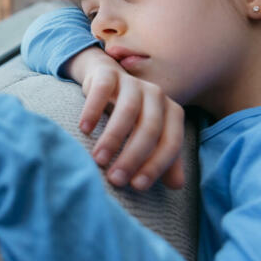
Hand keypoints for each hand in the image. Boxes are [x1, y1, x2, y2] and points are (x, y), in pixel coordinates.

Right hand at [67, 47, 184, 190]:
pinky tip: (84, 129)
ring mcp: (132, 82)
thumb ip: (164, 159)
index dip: (156, 165)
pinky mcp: (108, 74)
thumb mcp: (149, 137)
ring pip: (127, 110)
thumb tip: (177, 185)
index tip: (137, 186)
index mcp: (172, 112)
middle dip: (133, 156)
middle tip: (115, 179)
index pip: (171, 142)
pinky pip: (103, 90)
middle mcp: (156, 95)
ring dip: (113, 137)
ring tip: (98, 160)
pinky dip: (93, 110)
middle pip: (149, 128)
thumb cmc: (131, 117)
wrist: (107, 80)